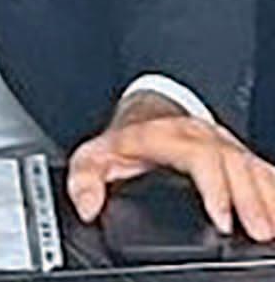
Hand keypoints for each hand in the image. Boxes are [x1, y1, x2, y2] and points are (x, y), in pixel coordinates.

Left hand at [67, 91, 274, 239]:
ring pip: (253, 164)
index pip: (198, 155)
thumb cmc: (126, 139)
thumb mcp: (95, 154)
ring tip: (273, 228)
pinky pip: (265, 169)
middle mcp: (200, 134)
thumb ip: (85, 178)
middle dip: (249, 199)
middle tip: (258, 232)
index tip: (222, 219)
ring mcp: (223, 142)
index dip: (214, 187)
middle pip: (233, 162)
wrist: (148, 109)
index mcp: (165, 135)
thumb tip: (87, 207)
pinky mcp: (238, 153)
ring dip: (268, 196)